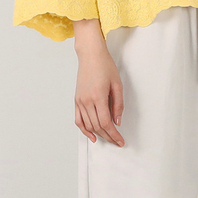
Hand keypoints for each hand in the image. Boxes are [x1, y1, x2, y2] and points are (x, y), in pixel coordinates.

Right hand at [73, 19, 124, 145]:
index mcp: (98, 97)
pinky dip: (84, 130)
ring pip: (88, 125)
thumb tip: (117, 121)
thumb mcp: (117, 84)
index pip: (106, 122)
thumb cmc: (105, 66)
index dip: (113, 134)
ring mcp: (80, 101)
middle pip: (97, 126)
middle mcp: (87, 101)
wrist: (90, 55)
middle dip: (108, 136)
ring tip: (109, 139)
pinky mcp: (76, 100)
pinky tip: (92, 136)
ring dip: (99, 134)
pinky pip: (78, 120)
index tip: (120, 141)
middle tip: (117, 141)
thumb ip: (118, 105)